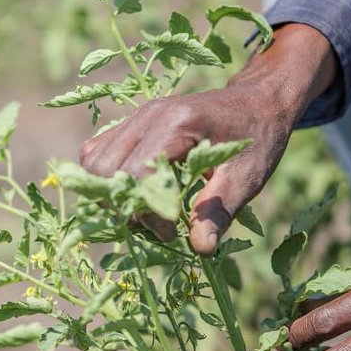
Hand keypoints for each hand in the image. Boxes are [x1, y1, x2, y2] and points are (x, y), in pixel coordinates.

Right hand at [79, 23, 336, 254]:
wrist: (257, 102)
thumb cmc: (256, 139)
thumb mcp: (247, 178)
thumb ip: (219, 211)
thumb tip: (200, 248)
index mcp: (179, 124)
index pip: (137, 175)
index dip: (147, 212)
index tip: (173, 232)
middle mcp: (149, 115)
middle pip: (104, 169)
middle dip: (124, 206)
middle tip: (157, 224)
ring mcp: (136, 116)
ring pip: (93, 160)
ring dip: (112, 194)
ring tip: (147, 210)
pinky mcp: (131, 123)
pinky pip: (97, 151)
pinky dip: (107, 179)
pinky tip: (138, 193)